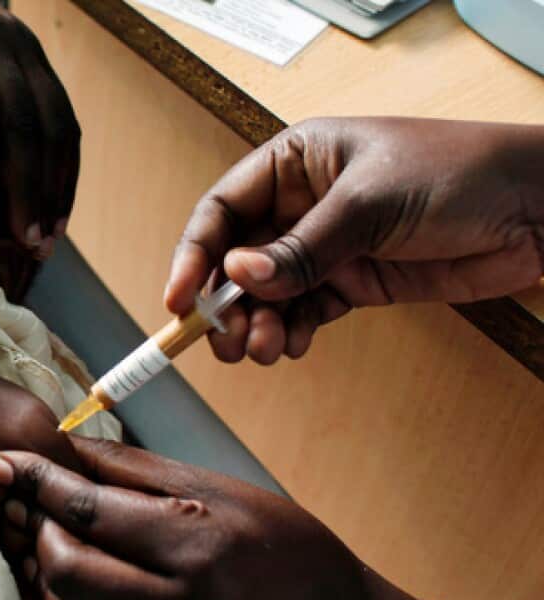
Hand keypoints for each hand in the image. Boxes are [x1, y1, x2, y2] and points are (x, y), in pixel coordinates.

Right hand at [0, 0, 80, 256]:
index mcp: (26, 59)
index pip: (63, 130)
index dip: (63, 183)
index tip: (55, 231)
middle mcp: (15, 43)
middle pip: (49, 129)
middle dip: (47, 192)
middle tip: (39, 243)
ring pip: (20, 115)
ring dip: (23, 179)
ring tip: (17, 226)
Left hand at [0, 437, 440, 599]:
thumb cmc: (268, 536)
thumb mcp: (208, 484)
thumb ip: (126, 469)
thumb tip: (54, 443)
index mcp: (198, 544)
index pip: (88, 512)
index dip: (37, 484)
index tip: (6, 466)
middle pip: (68, 575)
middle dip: (42, 540)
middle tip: (48, 520)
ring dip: (57, 588)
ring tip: (69, 559)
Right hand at [166, 117, 543, 363]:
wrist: (540, 209)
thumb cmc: (460, 174)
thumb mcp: (370, 203)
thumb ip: (302, 248)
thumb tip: (239, 279)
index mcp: (296, 161)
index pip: (222, 209)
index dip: (195, 254)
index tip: (180, 299)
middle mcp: (302, 203)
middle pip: (235, 259)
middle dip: (223, 303)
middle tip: (224, 341)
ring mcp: (326, 245)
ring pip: (265, 293)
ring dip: (255, 326)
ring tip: (262, 350)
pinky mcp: (354, 281)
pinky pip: (301, 312)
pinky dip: (289, 333)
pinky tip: (290, 346)